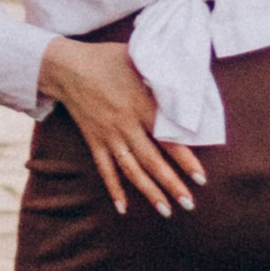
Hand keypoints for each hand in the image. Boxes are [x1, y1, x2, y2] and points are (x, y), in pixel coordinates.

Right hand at [41, 40, 207, 219]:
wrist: (68, 67)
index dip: (186, 160)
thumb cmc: (108, 59)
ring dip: (149, 192)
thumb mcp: (139, 60)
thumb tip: (189, 80)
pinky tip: (123, 208)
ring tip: (166, 211)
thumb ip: (162, 75)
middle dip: (172, 185)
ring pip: (132, 170)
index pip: (168, 139)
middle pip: (152, 161)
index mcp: (141, 105)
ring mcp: (109, 136)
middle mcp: (126, 125)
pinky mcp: (94, 141)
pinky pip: (105, 169)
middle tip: (190, 204)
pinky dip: (114, 189)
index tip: (201, 178)